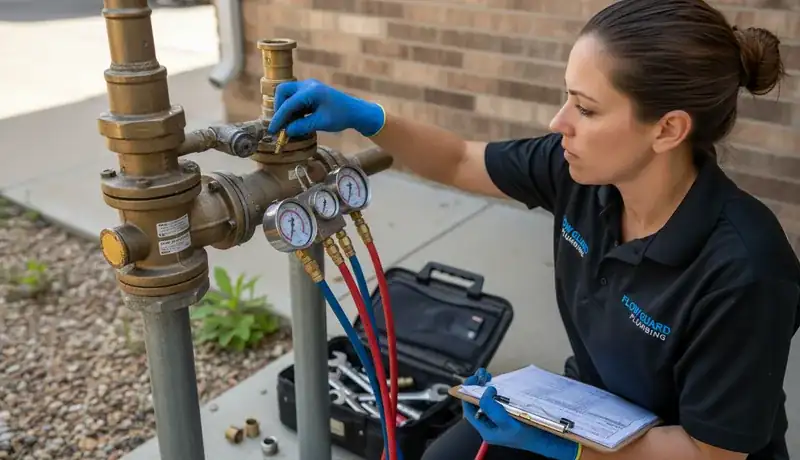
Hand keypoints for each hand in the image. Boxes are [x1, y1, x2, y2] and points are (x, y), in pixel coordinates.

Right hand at [267, 79, 384, 137]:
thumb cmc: (341, 116)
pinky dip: (293, 107)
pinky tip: (297, 119)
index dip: (278, 118)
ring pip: (287, 93)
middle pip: (283, 91)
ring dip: (286, 108)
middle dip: (280, 107)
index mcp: (311, 91)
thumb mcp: (321, 123)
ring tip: (291, 124)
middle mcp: (308, 85)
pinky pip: (295, 96)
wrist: (355, 111)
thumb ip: (302, 126)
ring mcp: (309, 86)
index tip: (272, 131)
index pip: (288, 104)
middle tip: (283, 124)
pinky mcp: (310, 91)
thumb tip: (286, 131)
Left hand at [462, 368, 582, 459]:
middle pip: (477, 403)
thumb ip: (494, 411)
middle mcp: (490, 423)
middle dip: (476, 387)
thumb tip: (485, 394)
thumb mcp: (508, 424)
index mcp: (486, 429)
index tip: (473, 382)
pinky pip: (497, 399)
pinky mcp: (508, 412)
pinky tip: (496, 382)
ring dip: (484, 386)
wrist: (547, 439)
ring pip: (486, 399)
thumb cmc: (528, 435)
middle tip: (481, 375)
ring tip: (486, 375)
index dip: (468, 395)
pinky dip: (495, 390)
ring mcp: (499, 417)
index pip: (470, 410)